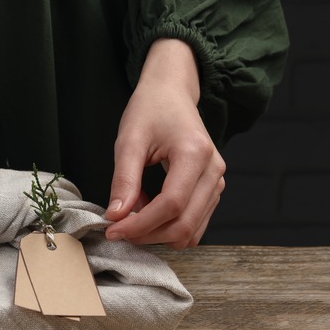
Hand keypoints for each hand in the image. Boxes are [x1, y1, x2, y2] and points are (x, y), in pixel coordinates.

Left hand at [104, 39, 225, 248]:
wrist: (171, 95)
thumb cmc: (150, 111)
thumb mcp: (129, 141)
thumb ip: (124, 180)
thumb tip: (116, 216)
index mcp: (195, 154)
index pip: (171, 205)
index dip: (140, 224)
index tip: (112, 230)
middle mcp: (214, 171)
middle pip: (184, 224)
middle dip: (147, 235)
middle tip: (116, 230)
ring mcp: (217, 182)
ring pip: (190, 230)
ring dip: (158, 234)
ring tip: (130, 216)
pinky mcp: (212, 190)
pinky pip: (194, 223)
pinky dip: (168, 227)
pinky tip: (146, 212)